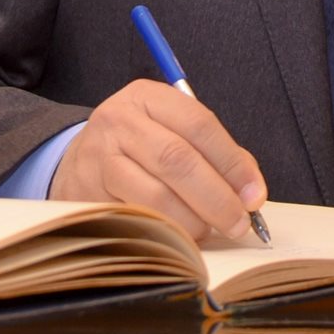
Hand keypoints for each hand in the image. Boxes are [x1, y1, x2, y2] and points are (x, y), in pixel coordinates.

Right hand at [50, 79, 266, 241]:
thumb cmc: (140, 145)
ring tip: (210, 230)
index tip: (254, 194)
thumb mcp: (173, 129)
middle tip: (239, 223)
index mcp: (148, 97)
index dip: (231, 162)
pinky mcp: (88, 194)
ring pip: (156, 195)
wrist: (79, 159)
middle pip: (178, 160)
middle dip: (217, 197)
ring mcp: (99, 157)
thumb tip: (251, 191)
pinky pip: (136, 218)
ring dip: (193, 220)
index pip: (198, 124)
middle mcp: (120, 121)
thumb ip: (215, 153)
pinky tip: (182, 236)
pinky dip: (167, 231)